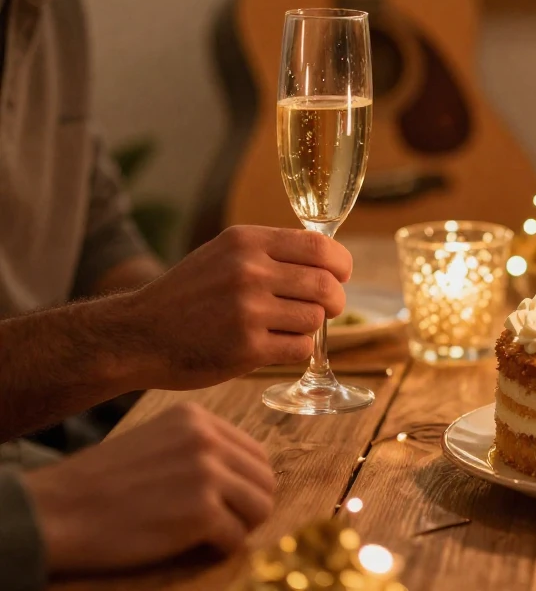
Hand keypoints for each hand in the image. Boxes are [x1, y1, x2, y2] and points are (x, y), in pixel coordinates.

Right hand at [24, 404, 274, 574]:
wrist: (57, 510)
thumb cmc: (100, 483)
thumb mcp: (156, 442)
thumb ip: (198, 448)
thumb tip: (242, 473)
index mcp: (197, 419)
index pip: (255, 453)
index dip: (245, 483)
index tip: (226, 500)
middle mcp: (207, 439)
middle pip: (264, 480)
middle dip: (248, 506)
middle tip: (222, 523)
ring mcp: (207, 474)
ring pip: (260, 508)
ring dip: (239, 527)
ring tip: (209, 534)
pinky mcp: (202, 512)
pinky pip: (236, 538)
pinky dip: (219, 548)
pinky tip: (193, 546)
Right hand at [118, 225, 352, 389]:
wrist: (137, 335)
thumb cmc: (188, 295)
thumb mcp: (224, 255)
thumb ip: (271, 253)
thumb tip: (330, 259)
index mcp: (246, 242)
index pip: (320, 248)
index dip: (341, 264)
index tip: (342, 275)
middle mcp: (248, 271)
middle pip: (326, 286)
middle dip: (334, 300)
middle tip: (326, 308)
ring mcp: (248, 310)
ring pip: (315, 319)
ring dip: (308, 327)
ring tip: (284, 327)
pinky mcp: (247, 347)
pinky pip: (300, 348)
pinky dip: (295, 350)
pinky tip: (273, 345)